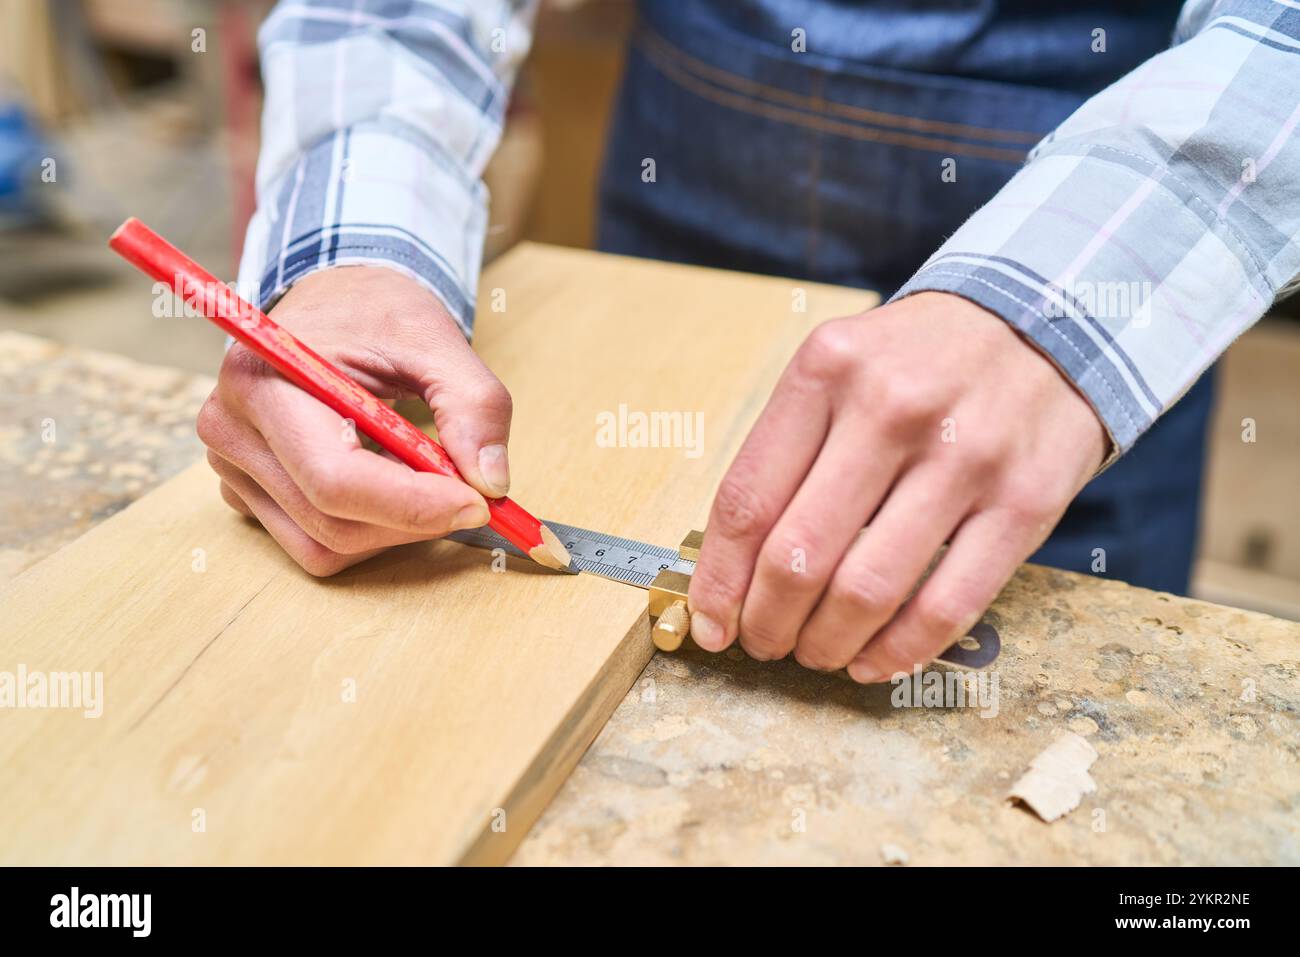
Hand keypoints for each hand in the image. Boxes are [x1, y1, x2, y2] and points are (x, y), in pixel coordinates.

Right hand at [197, 266, 511, 575]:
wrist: (334, 300)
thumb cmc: (376, 312)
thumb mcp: (436, 339)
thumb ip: (474, 405)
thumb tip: (490, 482)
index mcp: (264, 381)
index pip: (334, 478)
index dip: (412, 505)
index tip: (476, 503)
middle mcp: (233, 430)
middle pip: (332, 522)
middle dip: (414, 520)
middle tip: (469, 492)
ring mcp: (232, 469)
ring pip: (325, 546)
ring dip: (394, 528)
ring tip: (422, 473)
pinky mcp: (248, 494)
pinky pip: (316, 544)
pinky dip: (370, 527)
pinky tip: (389, 479)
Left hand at [686, 292, 1106, 680]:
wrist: (1049, 321)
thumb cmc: (922, 361)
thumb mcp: (841, 368)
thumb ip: (787, 452)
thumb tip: (732, 569)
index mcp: (827, 370)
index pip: (747, 500)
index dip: (719, 580)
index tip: (710, 622)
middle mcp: (891, 409)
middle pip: (798, 555)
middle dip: (767, 623)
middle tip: (764, 644)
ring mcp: (964, 457)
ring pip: (867, 589)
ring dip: (826, 644)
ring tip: (816, 653)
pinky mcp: (1024, 502)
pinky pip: (947, 605)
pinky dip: (900, 651)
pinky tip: (876, 661)